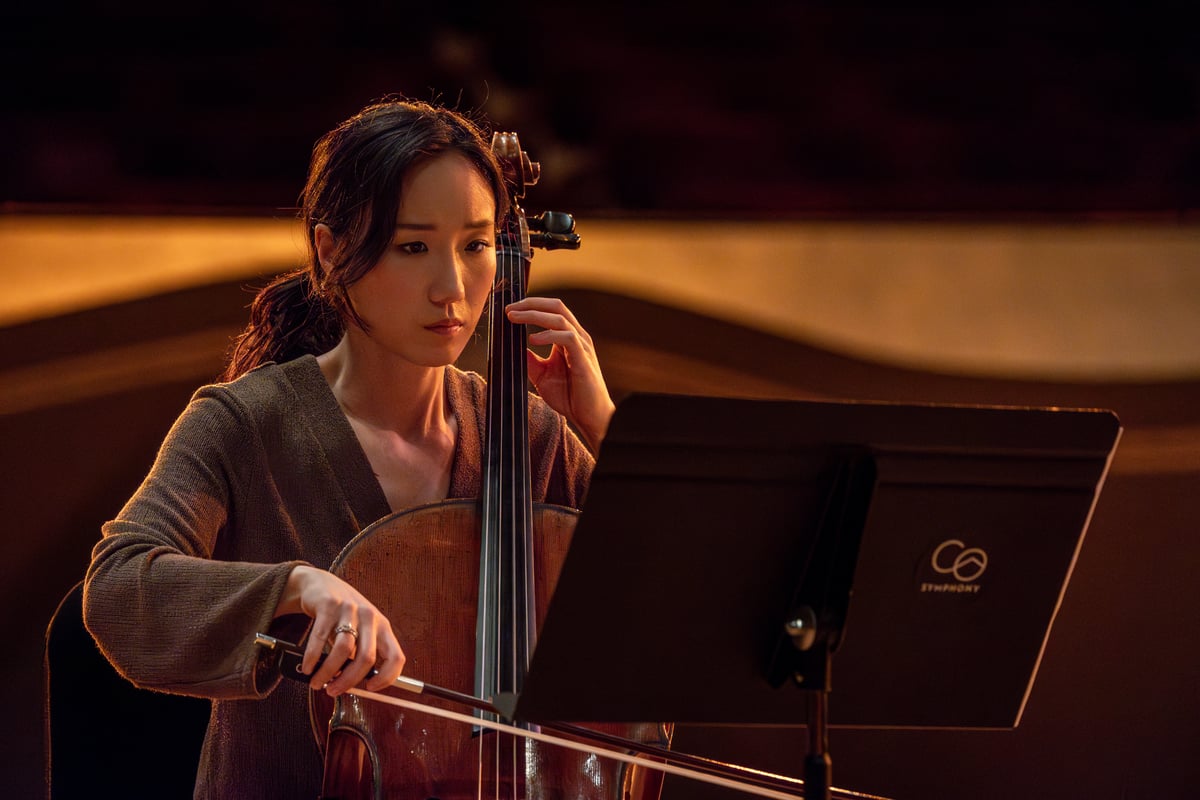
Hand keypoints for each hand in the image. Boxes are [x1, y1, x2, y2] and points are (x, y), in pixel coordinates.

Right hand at [276, 565, 405, 695]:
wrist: (321, 585)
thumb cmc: (343, 615)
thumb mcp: (360, 631)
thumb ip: (360, 654)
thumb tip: (353, 687)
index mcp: (383, 627)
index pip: (396, 657)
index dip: (387, 677)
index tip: (371, 689)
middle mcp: (370, 617)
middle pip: (366, 658)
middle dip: (348, 681)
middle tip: (333, 691)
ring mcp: (350, 610)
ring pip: (343, 650)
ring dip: (328, 672)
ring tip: (317, 682)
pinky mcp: (329, 605)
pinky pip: (321, 637)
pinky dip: (313, 657)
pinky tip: (308, 667)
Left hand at [505, 296, 614, 451]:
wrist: (589, 416)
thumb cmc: (570, 396)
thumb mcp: (542, 376)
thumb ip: (530, 361)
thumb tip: (514, 348)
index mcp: (568, 338)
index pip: (551, 310)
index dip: (530, 305)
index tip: (509, 309)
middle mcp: (577, 337)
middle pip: (556, 306)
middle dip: (530, 303)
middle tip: (509, 308)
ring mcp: (582, 346)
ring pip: (560, 318)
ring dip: (534, 315)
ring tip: (514, 318)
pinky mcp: (583, 359)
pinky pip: (567, 338)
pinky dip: (549, 335)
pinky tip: (533, 340)